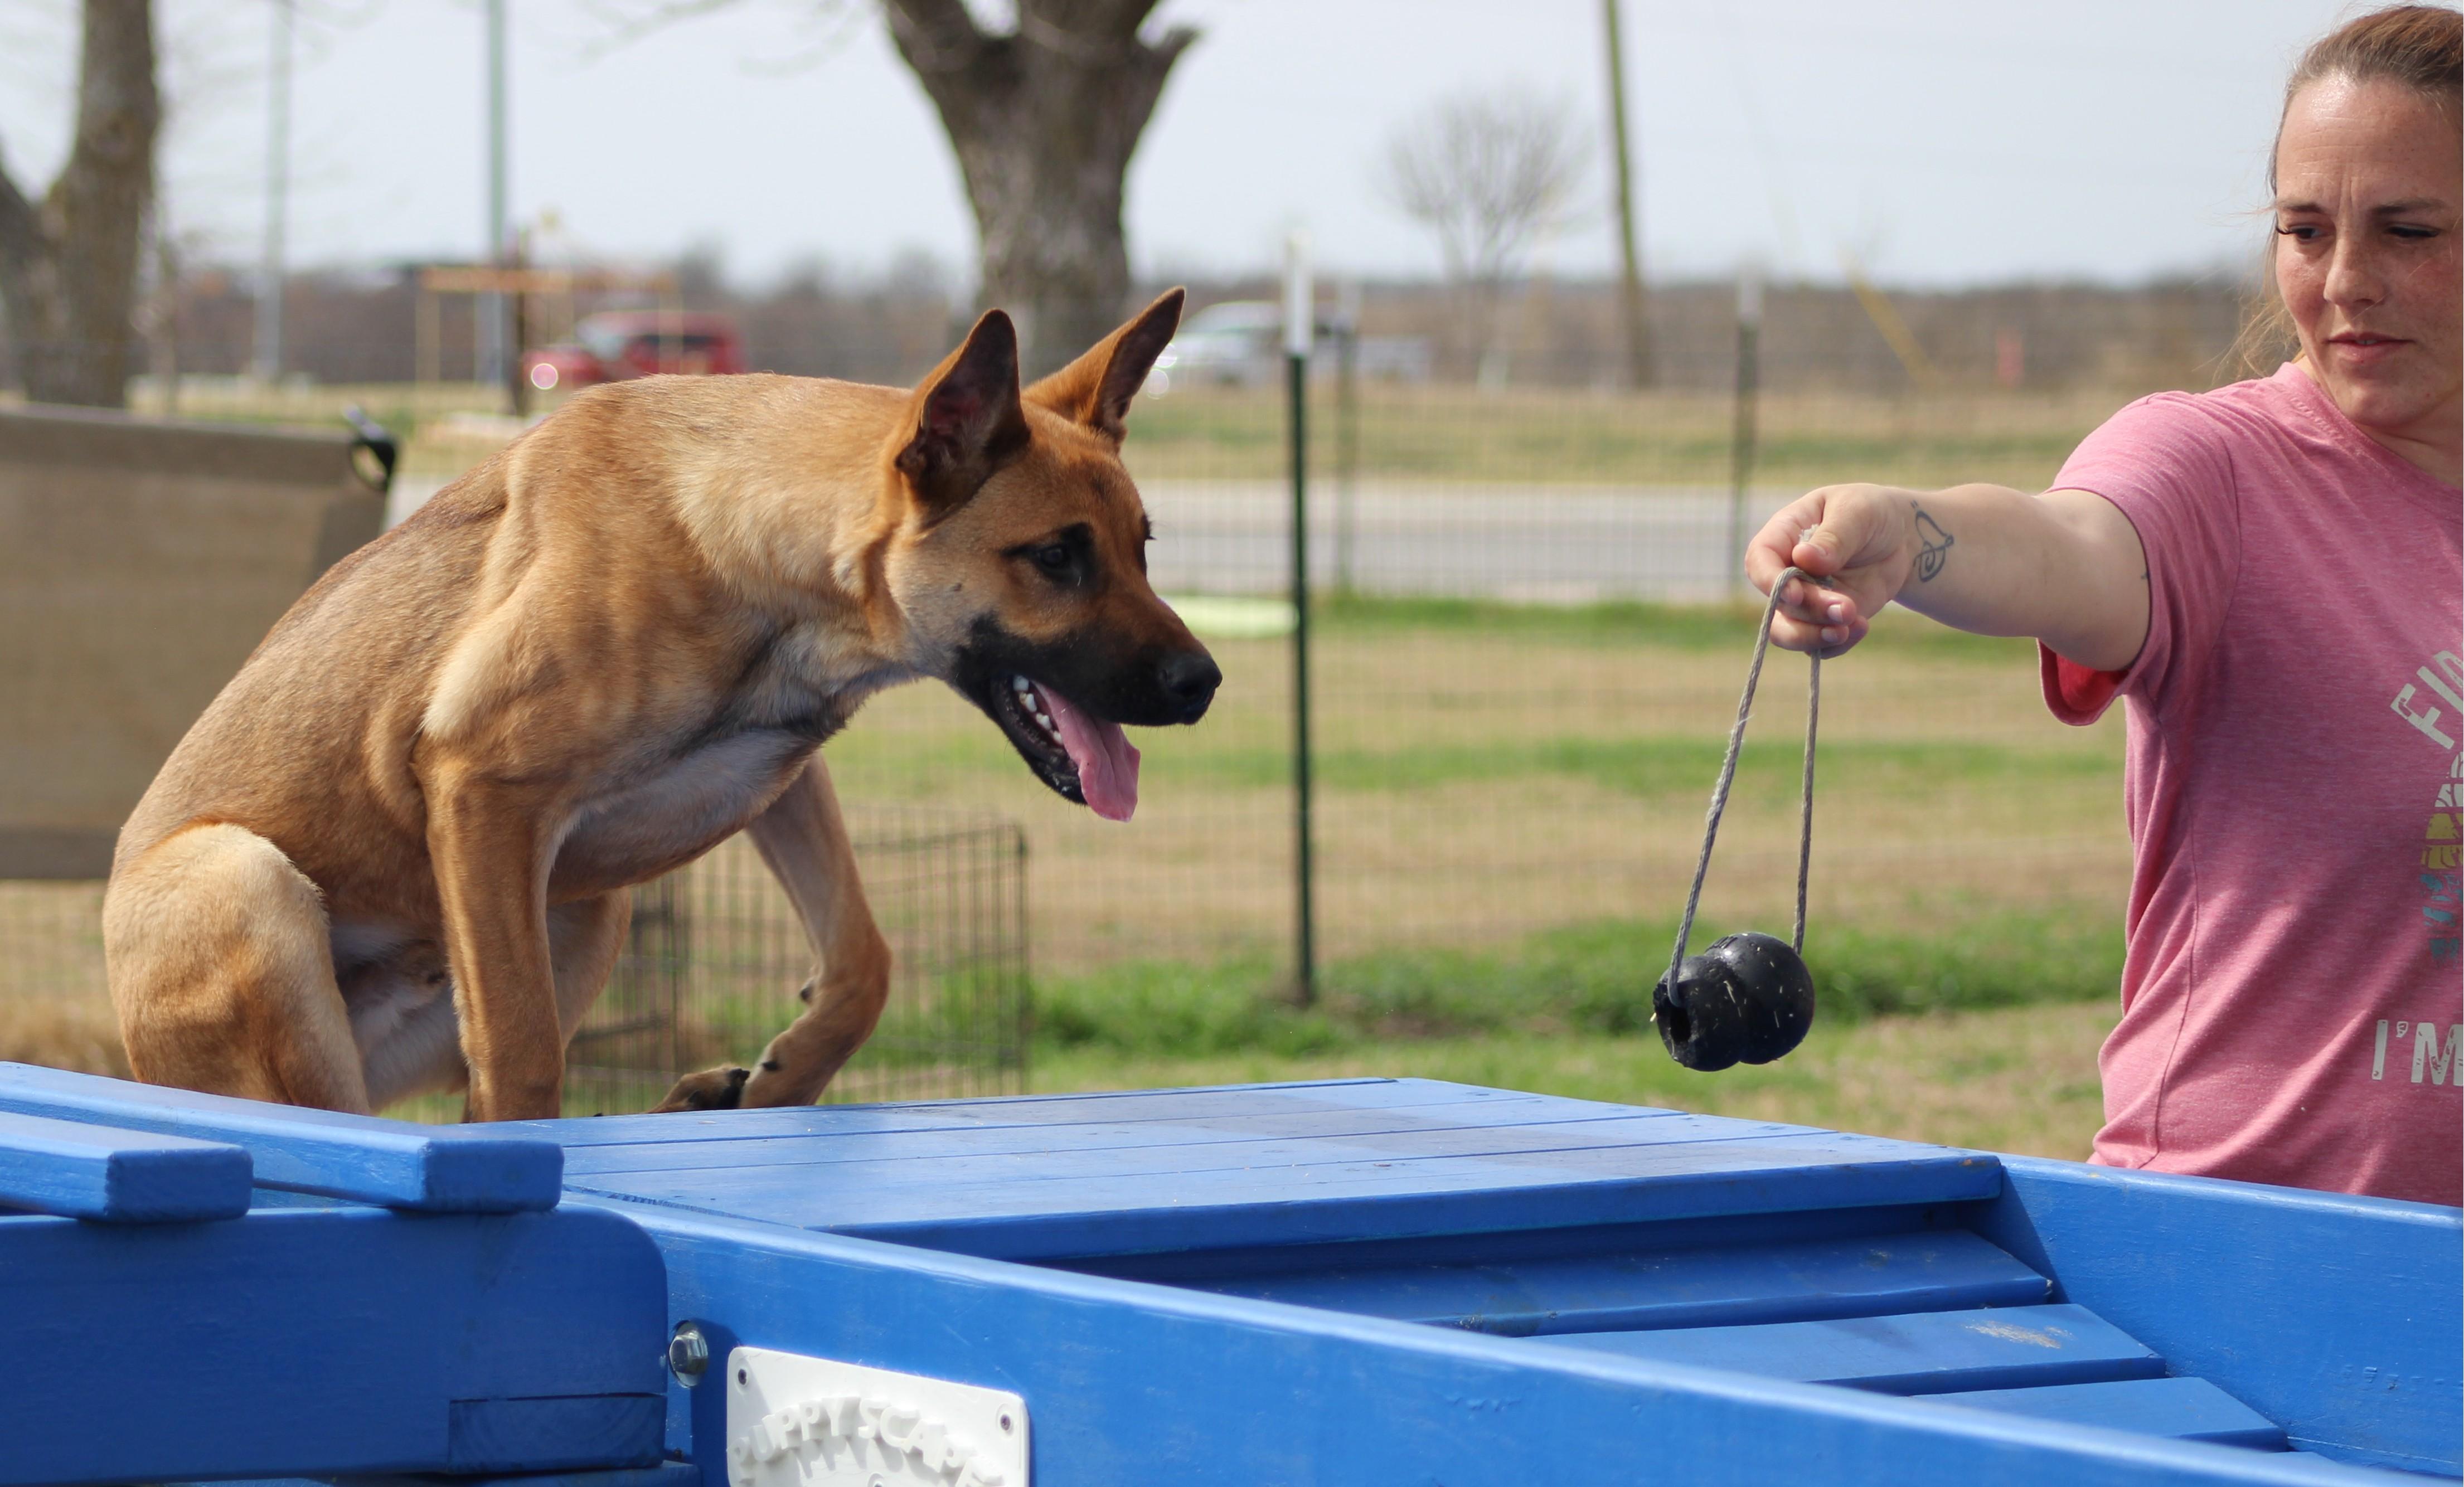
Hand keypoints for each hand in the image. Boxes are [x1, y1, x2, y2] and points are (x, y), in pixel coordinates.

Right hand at [1743, 484, 1919, 655]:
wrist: (1899, 537)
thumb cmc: (1869, 512)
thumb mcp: (1856, 511)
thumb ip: (1833, 536)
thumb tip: (1803, 558)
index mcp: (1783, 536)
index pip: (1759, 561)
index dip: (1770, 582)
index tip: (1796, 594)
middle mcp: (1785, 573)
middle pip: (1778, 604)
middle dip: (1811, 611)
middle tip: (1847, 609)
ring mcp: (1804, 600)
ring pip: (1790, 632)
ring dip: (1817, 636)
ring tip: (1853, 625)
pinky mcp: (1824, 620)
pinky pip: (1818, 645)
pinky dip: (1837, 645)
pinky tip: (1861, 628)